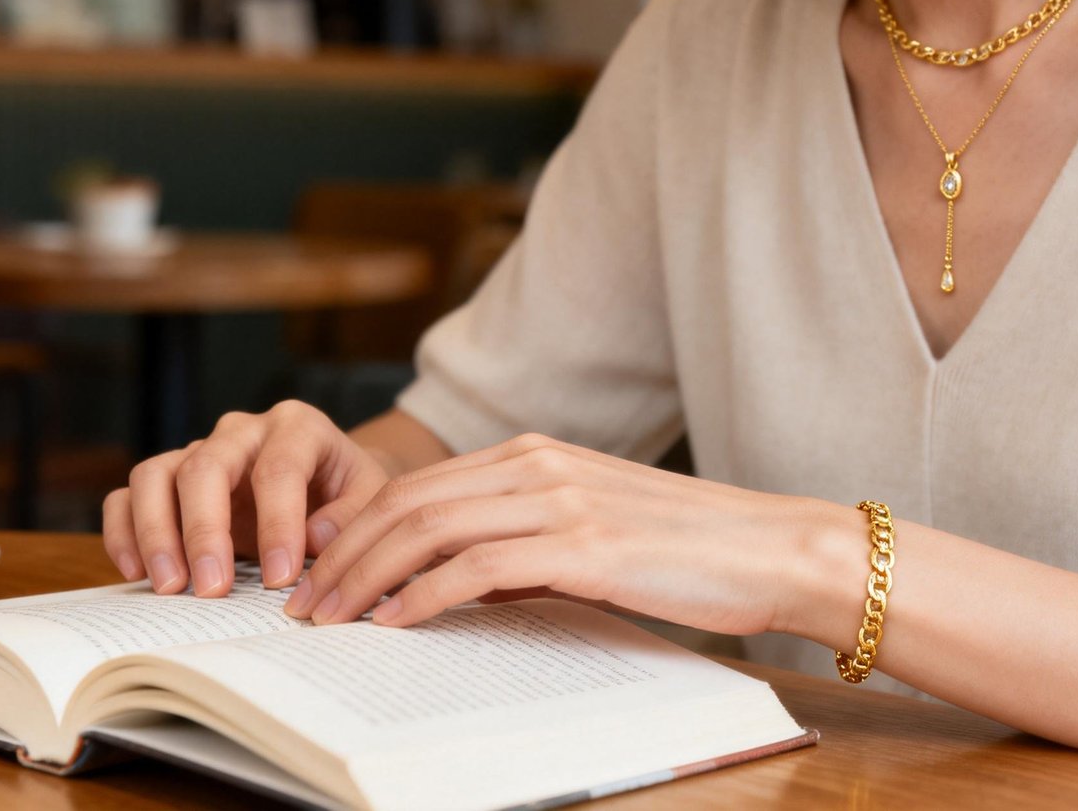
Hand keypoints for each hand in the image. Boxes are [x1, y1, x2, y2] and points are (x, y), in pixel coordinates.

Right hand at [102, 400, 388, 596]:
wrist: (329, 486)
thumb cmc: (348, 494)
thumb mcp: (371, 500)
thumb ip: (351, 517)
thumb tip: (314, 537)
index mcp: (297, 427)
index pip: (278, 469)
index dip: (278, 524)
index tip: (282, 578)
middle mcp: (241, 431)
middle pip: (205, 466)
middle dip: (204, 531)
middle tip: (212, 590)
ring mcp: (199, 451)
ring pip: (155, 475)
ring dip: (156, 533)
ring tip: (171, 587)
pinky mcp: (169, 479)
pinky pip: (129, 495)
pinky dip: (125, 531)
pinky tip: (139, 573)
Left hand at [282, 432, 863, 638]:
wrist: (774, 547)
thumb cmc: (691, 548)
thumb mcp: (595, 529)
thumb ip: (528, 540)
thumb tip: (464, 580)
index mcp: (538, 455)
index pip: (421, 485)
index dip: (358, 527)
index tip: (320, 566)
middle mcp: (539, 465)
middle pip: (409, 502)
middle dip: (343, 553)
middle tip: (304, 601)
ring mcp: (560, 500)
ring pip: (428, 529)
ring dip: (365, 576)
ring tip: (329, 619)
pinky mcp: (582, 545)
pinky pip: (476, 568)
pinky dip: (422, 596)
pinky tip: (395, 623)